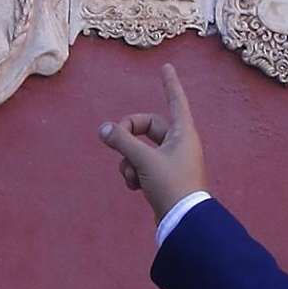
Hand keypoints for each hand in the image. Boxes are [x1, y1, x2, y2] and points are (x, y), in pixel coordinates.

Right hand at [100, 63, 206, 222]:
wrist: (183, 221)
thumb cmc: (171, 185)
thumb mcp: (144, 160)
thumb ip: (123, 141)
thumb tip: (104, 129)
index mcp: (182, 133)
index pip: (175, 100)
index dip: (169, 83)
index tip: (167, 66)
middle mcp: (179, 143)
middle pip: (147, 127)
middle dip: (128, 138)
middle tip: (115, 144)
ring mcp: (172, 160)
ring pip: (141, 149)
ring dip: (129, 160)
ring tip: (130, 177)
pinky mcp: (164, 177)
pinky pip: (142, 165)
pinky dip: (134, 173)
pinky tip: (133, 187)